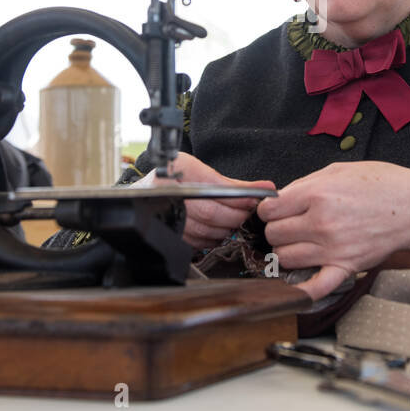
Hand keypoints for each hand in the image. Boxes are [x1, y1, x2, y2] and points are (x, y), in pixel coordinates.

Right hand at [156, 152, 274, 249]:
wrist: (143, 192)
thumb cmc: (172, 176)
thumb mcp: (196, 168)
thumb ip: (229, 182)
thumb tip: (266, 188)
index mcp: (178, 172)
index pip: (215, 189)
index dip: (239, 197)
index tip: (256, 198)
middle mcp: (169, 194)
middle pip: (212, 213)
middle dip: (236, 215)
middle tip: (249, 212)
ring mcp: (167, 216)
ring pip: (206, 231)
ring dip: (227, 228)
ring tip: (236, 220)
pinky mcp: (170, 234)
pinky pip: (198, 242)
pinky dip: (213, 238)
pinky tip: (220, 230)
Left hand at [257, 161, 409, 300]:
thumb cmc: (382, 184)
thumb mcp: (338, 171)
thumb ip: (305, 184)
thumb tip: (280, 198)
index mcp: (317, 194)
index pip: (268, 210)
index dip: (268, 209)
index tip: (276, 210)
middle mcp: (321, 223)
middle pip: (273, 235)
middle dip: (277, 229)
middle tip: (289, 225)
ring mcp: (332, 248)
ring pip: (285, 259)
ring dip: (287, 252)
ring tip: (299, 244)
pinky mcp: (346, 266)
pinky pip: (315, 287)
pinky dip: (302, 289)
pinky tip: (297, 283)